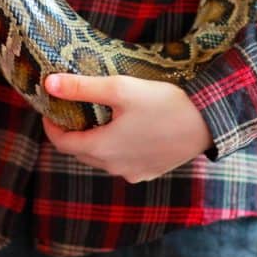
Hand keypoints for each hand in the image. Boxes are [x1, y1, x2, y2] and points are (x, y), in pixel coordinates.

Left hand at [41, 74, 213, 183]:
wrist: (208, 123)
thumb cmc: (165, 102)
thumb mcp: (120, 88)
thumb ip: (82, 87)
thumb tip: (48, 84)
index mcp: (102, 148)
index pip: (61, 143)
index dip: (51, 125)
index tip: (50, 109)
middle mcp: (114, 167)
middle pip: (81, 152)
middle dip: (73, 132)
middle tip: (74, 109)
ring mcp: (133, 173)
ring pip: (103, 159)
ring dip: (96, 141)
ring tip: (101, 117)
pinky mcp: (150, 172)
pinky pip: (124, 163)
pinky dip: (118, 149)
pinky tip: (128, 131)